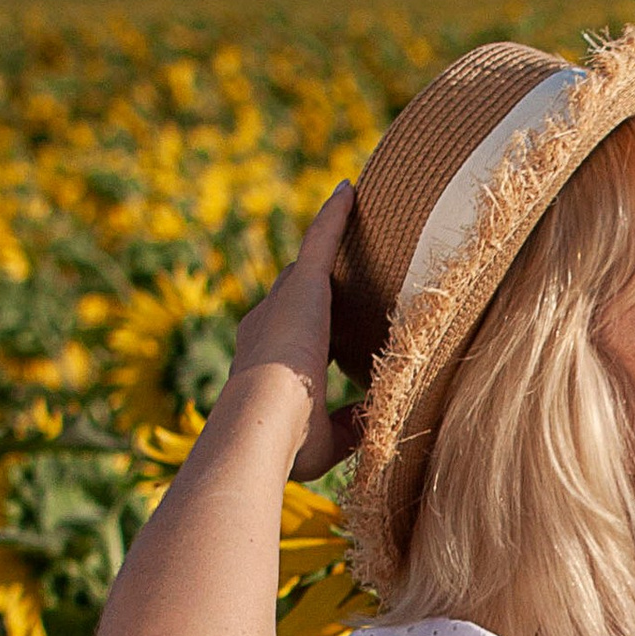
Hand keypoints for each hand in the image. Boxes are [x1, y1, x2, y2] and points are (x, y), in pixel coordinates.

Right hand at [225, 185, 355, 479]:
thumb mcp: (325, 439)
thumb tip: (376, 413)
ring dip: (329, 238)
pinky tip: (351, 192)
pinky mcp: (301, 286)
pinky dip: (335, 217)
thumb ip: (349, 422)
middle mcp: (265, 324)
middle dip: (314, 282)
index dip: (309, 330)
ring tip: (353, 212)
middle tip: (341, 267)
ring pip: (309, 263)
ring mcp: (281, 302)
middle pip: (295, 294)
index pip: (291, 337)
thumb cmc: (285, 443)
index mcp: (266, 361)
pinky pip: (321, 241)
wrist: (259, 423)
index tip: (324, 330)